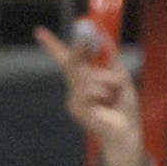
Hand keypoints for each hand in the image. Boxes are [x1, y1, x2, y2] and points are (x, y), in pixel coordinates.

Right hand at [36, 22, 146, 165]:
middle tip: (86, 36)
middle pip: (72, 62)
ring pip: (87, 76)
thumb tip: (103, 36)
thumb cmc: (124, 109)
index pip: (66, 59)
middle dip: (79, 48)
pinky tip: (107, 104)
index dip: (53, 45)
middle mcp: (76, 88)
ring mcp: (74, 99)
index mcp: (84, 80)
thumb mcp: (121, 79)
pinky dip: (104, 92)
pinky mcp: (76, 108)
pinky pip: (90, 89)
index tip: (39, 32)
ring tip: (113, 96)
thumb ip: (111, 59)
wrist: (127, 133)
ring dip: (107, 81)